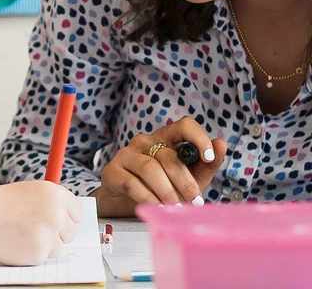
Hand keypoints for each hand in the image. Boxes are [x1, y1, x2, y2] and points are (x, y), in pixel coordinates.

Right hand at [0, 181, 80, 265]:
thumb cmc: (1, 205)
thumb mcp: (30, 192)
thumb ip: (52, 203)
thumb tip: (71, 219)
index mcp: (54, 193)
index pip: (77, 212)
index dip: (67, 218)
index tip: (58, 222)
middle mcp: (56, 212)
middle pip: (72, 231)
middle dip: (58, 234)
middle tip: (37, 230)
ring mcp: (49, 233)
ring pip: (60, 247)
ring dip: (46, 245)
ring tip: (24, 234)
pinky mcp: (41, 252)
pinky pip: (46, 257)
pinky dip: (35, 254)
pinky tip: (20, 243)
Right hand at [96, 116, 226, 216]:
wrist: (127, 201)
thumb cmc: (162, 186)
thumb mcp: (190, 176)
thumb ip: (206, 163)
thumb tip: (221, 144)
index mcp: (166, 138)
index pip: (184, 125)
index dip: (198, 138)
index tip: (209, 157)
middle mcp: (145, 141)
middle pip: (168, 156)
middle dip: (184, 181)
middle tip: (194, 201)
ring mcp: (126, 154)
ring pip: (150, 169)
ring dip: (167, 192)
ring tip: (175, 207)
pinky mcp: (112, 171)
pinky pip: (132, 183)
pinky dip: (149, 198)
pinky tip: (157, 207)